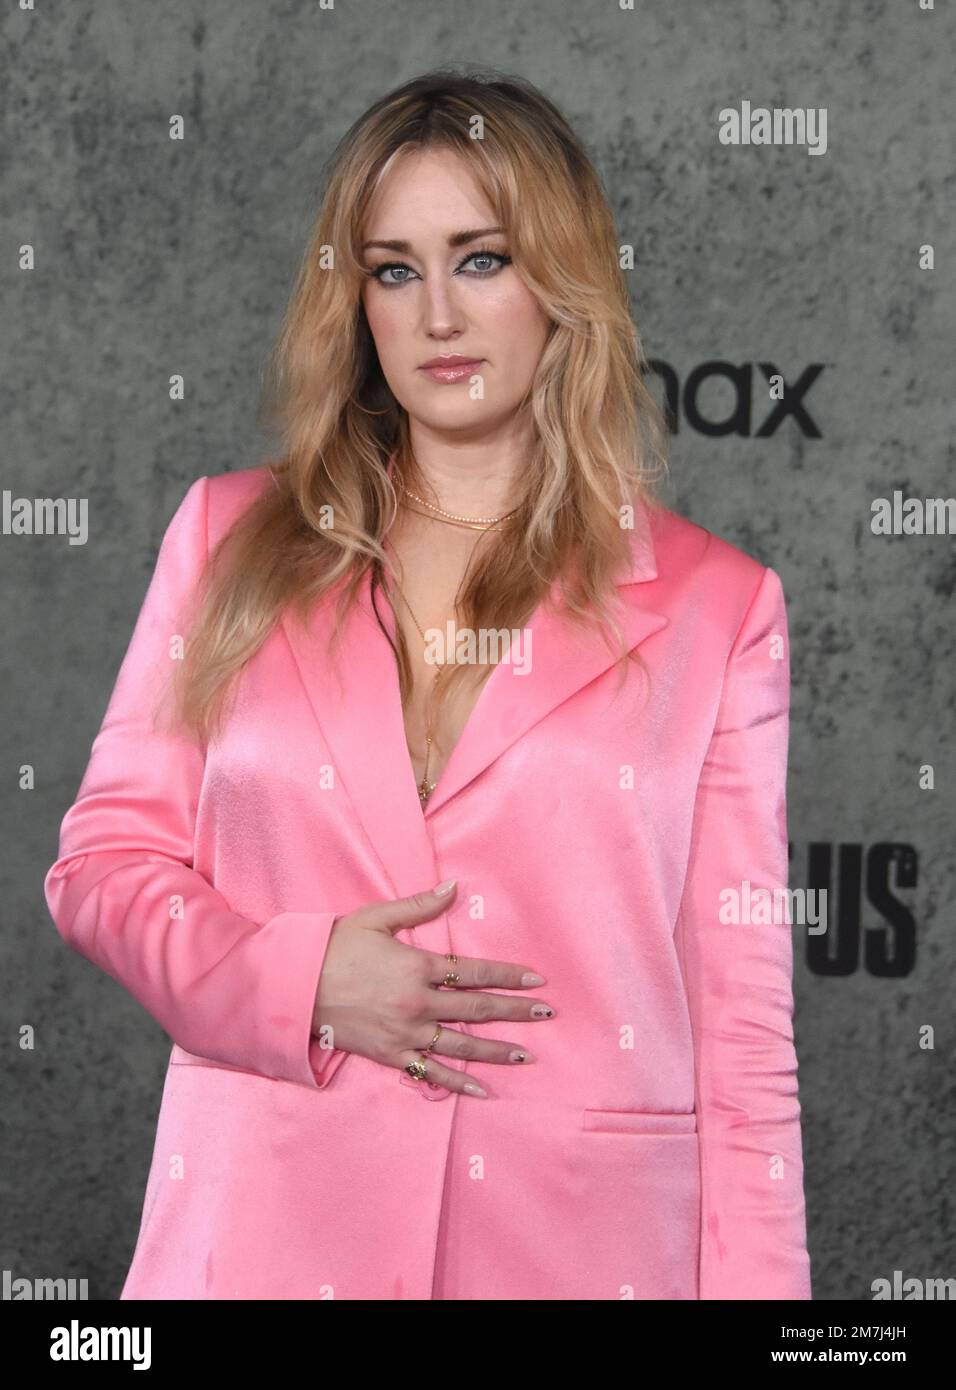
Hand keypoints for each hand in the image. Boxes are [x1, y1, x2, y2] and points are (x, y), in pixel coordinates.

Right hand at [310, 880, 553, 1096]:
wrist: (294, 985)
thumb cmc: (335, 946)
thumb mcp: (376, 918)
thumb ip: (419, 905)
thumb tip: (454, 887)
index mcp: (417, 966)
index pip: (475, 972)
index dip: (508, 976)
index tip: (536, 981)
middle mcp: (417, 1003)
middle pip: (476, 1009)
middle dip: (514, 1012)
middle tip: (545, 1015)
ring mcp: (405, 1033)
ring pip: (460, 1045)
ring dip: (496, 1051)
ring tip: (526, 1055)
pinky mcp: (390, 1055)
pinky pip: (429, 1073)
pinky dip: (456, 1084)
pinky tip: (481, 1090)